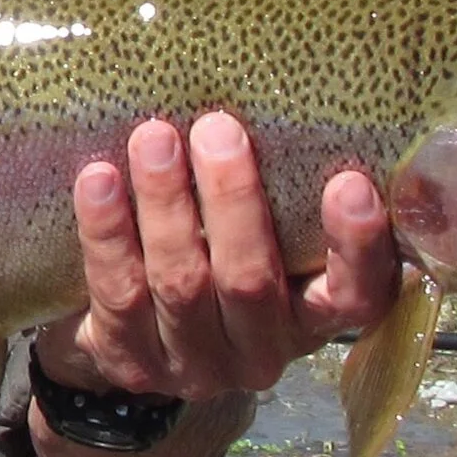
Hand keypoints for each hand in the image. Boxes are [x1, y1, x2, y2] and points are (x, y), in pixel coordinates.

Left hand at [37, 112, 396, 399]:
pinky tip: (98, 181)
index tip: (349, 182)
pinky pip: (117, 292)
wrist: (129, 333)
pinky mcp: (132, 362)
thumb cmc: (215, 256)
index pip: (356, 298)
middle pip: (250, 281)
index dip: (357, 247)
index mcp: (311, 316)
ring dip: (165, 205)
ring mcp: (194, 365)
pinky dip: (108, 233)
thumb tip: (281, 90)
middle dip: (232, 201)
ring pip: (180, 283)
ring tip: (152, 138)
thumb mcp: (265, 236)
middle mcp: (261, 352)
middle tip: (217, 129)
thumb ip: (281, 192)